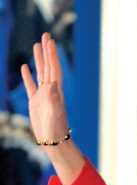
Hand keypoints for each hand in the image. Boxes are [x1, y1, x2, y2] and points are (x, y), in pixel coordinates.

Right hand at [20, 32, 69, 147]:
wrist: (53, 141)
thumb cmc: (54, 129)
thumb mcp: (54, 113)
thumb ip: (54, 100)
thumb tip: (52, 85)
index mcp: (56, 91)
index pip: (54, 68)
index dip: (52, 55)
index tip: (50, 41)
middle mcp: (51, 91)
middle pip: (48, 66)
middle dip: (47, 51)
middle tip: (46, 35)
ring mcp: (43, 96)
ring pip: (40, 73)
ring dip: (39, 59)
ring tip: (37, 45)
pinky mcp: (35, 102)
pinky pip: (31, 85)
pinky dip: (28, 75)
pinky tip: (25, 67)